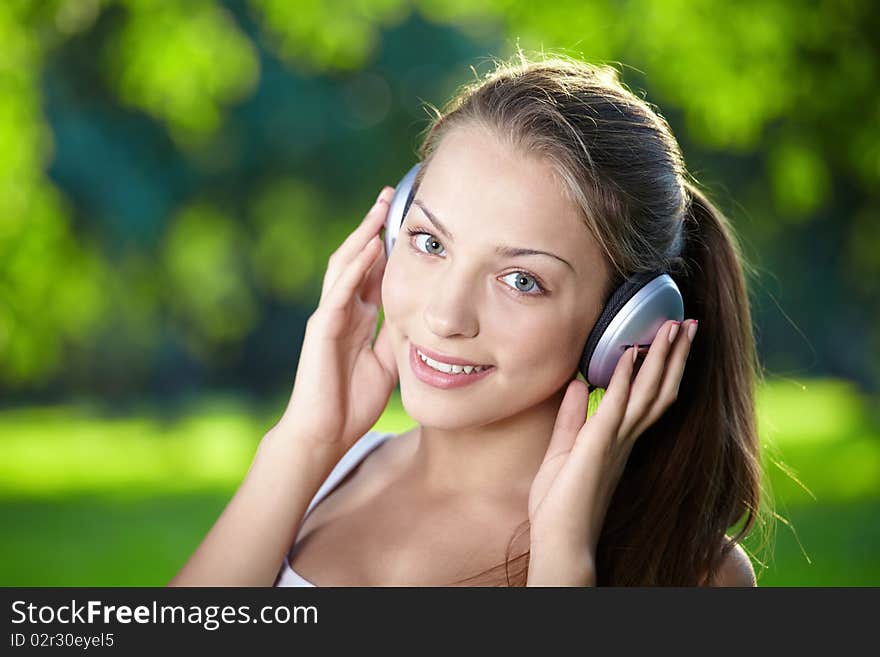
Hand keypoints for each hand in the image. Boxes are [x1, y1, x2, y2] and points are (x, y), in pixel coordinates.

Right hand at [273, 186, 398, 459]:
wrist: (325, 434)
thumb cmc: (353, 400)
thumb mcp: (388, 361)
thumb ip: (397, 334)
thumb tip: (421, 315)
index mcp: (358, 317)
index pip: (373, 270)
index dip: (387, 243)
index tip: (407, 219)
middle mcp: (343, 310)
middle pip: (357, 258)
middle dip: (372, 226)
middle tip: (390, 195)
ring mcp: (330, 317)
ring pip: (345, 266)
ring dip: (363, 236)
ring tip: (379, 208)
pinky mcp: (322, 330)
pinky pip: (339, 292)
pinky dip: (355, 268)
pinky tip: (370, 247)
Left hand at [526, 319, 696, 581]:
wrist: (561, 542)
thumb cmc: (560, 505)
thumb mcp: (563, 450)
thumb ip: (572, 416)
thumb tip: (577, 383)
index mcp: (619, 440)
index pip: (648, 396)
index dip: (662, 367)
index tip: (671, 339)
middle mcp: (626, 439)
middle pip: (660, 388)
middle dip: (676, 355)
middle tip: (689, 322)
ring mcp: (617, 441)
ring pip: (649, 391)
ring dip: (662, 357)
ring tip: (675, 325)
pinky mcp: (600, 444)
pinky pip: (616, 405)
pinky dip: (625, 377)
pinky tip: (632, 351)